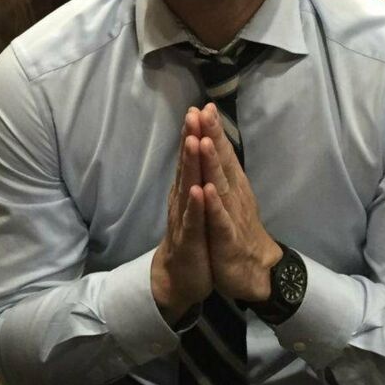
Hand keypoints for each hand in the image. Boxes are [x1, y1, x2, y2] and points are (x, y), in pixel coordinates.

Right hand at [151, 108, 212, 323]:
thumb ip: (196, 177)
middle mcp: (182, 199)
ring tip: (194, 141)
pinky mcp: (189, 240)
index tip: (201, 106)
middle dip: (190, 139)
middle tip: (192, 113)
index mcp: (188, 189)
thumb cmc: (194, 236)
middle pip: (187, 165)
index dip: (196, 132)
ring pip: (187, 187)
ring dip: (191, 165)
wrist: (182, 277)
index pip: (192, 157)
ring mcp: (184, 219)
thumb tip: (199, 149)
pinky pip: (193, 221)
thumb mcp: (197, 203)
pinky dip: (195, 206)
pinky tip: (198, 191)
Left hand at [197, 103, 281, 300]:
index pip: (221, 153)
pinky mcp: (228, 238)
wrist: (253, 271)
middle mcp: (234, 194)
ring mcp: (232, 215)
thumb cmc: (237, 230)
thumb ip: (222, 172)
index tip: (203, 106)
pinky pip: (220, 220)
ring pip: (221, 185)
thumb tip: (213, 145)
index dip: (212, 130)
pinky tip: (207, 191)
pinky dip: (214, 205)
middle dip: (211, 137)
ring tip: (203, 141)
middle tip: (202, 112)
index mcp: (232, 185)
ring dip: (212, 163)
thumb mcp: (229, 198)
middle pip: (221, 162)